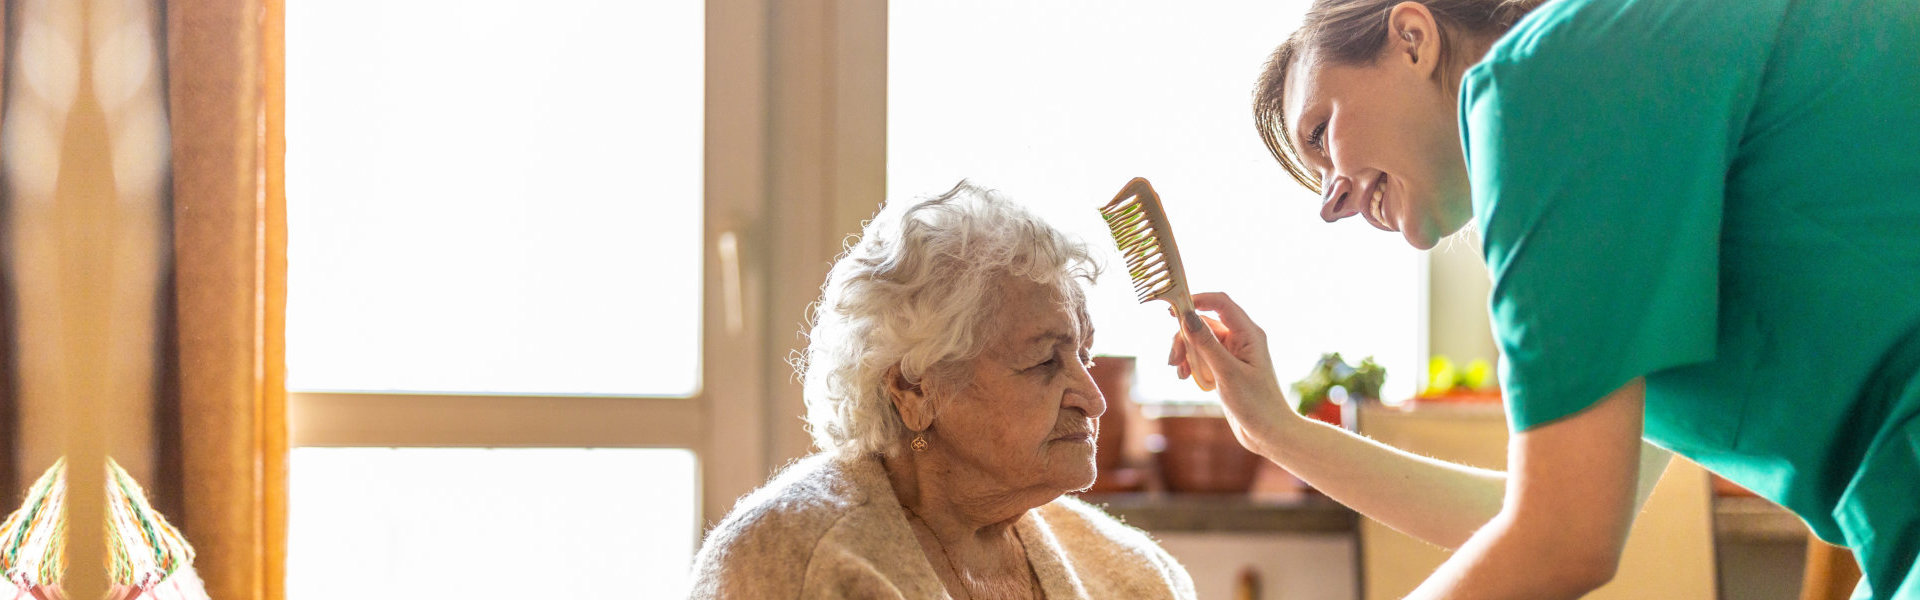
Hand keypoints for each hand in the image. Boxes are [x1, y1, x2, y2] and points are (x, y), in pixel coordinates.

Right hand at [1169, 292, 1298, 453]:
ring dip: (1185, 352)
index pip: (1220, 303)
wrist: (1269, 434)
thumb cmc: (1256, 404)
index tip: (1172, 310)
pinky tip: (1186, 378)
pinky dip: (1191, 363)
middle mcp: (1241, 339)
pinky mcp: (1225, 368)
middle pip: (1204, 323)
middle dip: (1185, 337)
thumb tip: (1187, 317)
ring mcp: (1233, 354)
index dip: (1196, 300)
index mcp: (1249, 334)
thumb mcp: (1227, 373)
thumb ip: (1206, 344)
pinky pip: (1202, 356)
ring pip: (1200, 340)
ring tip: (1179, 373)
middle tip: (1173, 359)